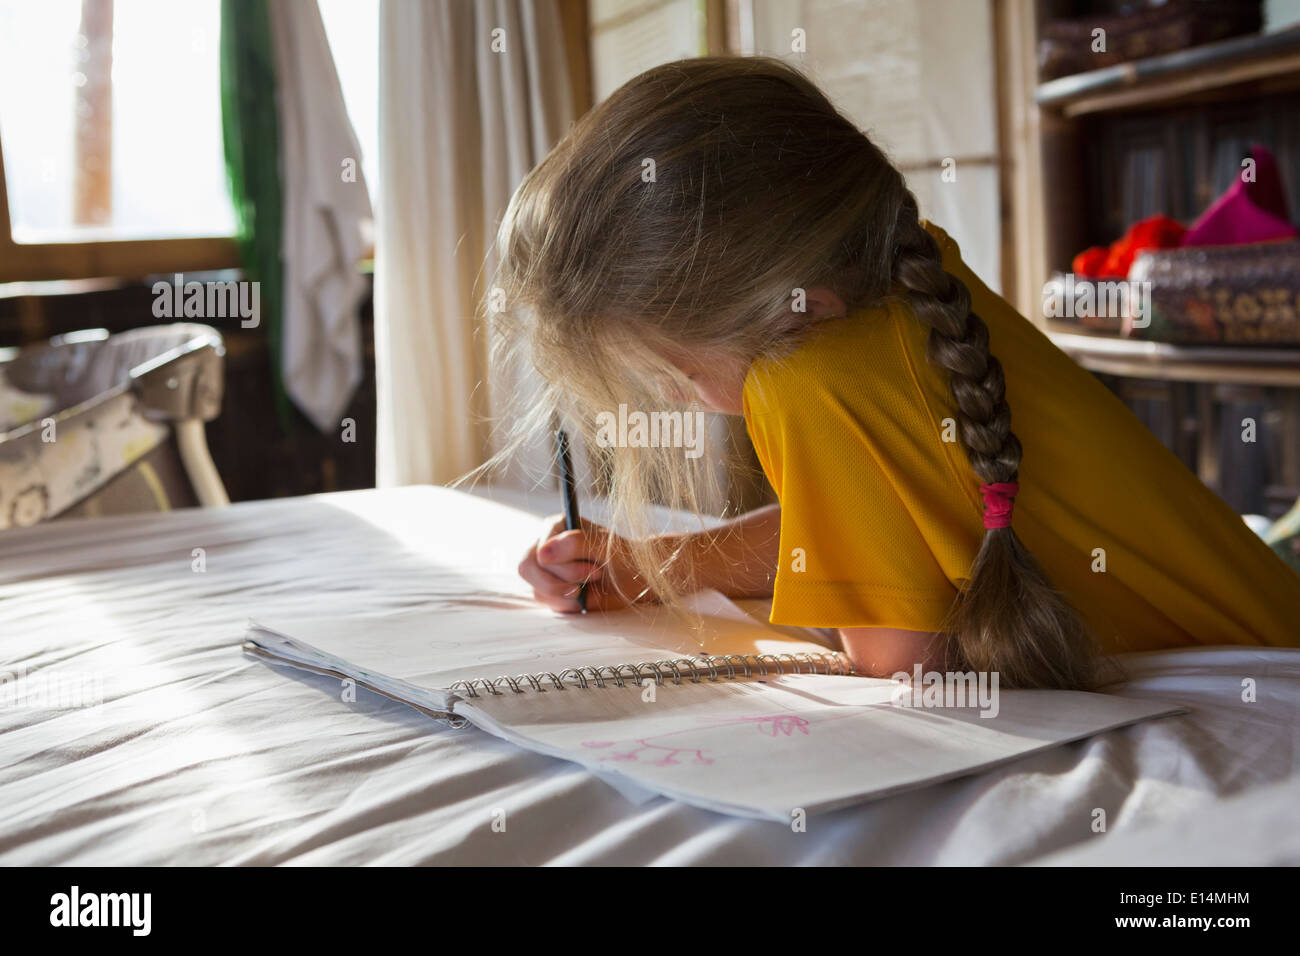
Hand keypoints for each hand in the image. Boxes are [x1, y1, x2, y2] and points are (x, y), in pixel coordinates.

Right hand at [516, 514, 648, 613]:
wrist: (634, 577)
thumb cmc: (622, 557)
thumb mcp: (604, 547)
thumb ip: (575, 544)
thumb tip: (543, 552)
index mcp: (555, 526)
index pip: (539, 550)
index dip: (564, 567)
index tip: (595, 571)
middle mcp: (545, 545)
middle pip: (527, 569)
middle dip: (559, 584)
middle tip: (588, 584)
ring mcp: (544, 569)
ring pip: (537, 589)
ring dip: (567, 596)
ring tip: (591, 588)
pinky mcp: (548, 589)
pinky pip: (546, 602)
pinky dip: (568, 605)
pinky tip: (585, 597)